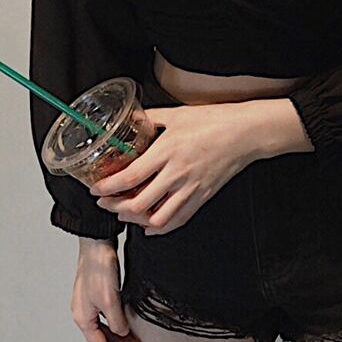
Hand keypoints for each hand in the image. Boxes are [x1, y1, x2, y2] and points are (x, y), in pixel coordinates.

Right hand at [71, 239, 144, 341]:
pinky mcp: (96, 293)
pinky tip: (127, 322)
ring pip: (104, 328)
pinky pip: (106, 316)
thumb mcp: (110, 299)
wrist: (97, 242)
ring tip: (135, 340)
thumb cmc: (99, 267)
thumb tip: (122, 333)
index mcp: (83, 318)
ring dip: (120, 336)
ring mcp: (89, 303)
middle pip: (102, 338)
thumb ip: (117, 321)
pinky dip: (117, 323)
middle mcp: (84, 312)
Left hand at [89, 102, 257, 234]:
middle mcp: (177, 173)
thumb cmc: (215, 121)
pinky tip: (150, 226)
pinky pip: (178, 220)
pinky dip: (160, 228)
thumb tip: (133, 119)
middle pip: (138, 204)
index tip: (96, 188)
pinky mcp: (202, 197)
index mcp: (168, 150)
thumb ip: (152, 117)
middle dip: (115, 207)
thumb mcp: (178, 114)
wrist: (245, 133)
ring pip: (157, 218)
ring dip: (136, 220)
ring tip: (125, 213)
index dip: (107, 187)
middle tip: (105, 202)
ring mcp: (191, 188)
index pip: (129, 177)